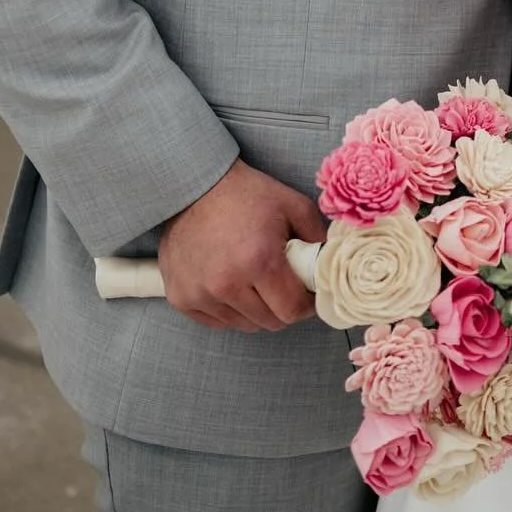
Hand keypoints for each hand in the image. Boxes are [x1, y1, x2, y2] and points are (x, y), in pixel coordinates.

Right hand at [156, 159, 325, 331]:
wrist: (195, 186)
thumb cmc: (246, 194)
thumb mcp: (292, 205)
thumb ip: (317, 237)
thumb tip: (330, 265)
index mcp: (259, 260)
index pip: (292, 311)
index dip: (306, 304)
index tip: (307, 293)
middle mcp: (226, 283)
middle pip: (270, 322)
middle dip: (283, 307)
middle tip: (283, 283)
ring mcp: (200, 294)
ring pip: (244, 325)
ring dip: (256, 309)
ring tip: (254, 278)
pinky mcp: (181, 298)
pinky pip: (217, 321)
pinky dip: (230, 309)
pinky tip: (231, 281)